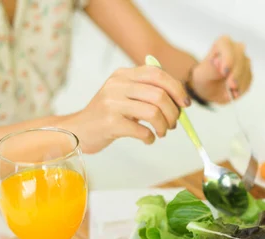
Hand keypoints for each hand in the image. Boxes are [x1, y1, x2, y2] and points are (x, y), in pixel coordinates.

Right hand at [66, 66, 189, 152]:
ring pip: (153, 112)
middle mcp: (117, 85)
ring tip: (161, 132)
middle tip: (173, 124)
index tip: (185, 104)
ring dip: (164, 126)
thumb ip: (148, 92)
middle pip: (159, 95)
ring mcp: (112, 103)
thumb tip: (181, 101)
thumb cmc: (107, 115)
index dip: (177, 88)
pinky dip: (150, 138)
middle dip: (173, 112)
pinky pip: (142, 131)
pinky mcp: (110, 123)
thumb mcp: (124, 95)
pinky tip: (148, 139)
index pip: (158, 74)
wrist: (78, 130)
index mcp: (123, 75)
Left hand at [190, 35, 252, 103]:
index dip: (228, 59)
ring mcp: (244, 61)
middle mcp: (236, 49)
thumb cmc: (204, 77)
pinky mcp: (248, 73)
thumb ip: (210, 68)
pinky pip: (248, 80)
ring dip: (240, 83)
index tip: (224, 72)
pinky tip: (234, 94)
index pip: (227, 46)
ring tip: (231, 93)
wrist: (209, 89)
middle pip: (240, 58)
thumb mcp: (201, 74)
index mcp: (223, 43)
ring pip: (246, 70)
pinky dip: (242, 88)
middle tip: (231, 86)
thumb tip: (220, 63)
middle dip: (236, 73)